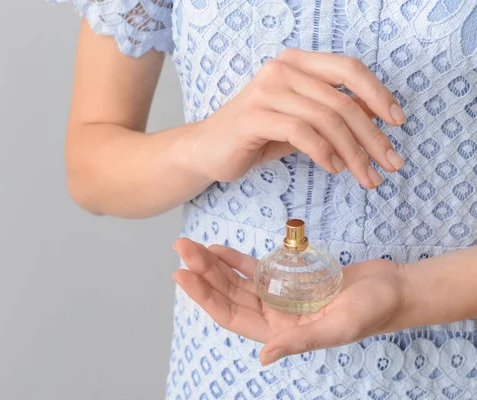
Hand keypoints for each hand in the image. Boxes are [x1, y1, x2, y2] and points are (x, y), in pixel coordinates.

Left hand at [172, 238, 412, 365]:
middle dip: (204, 273)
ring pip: (238, 281)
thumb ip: (299, 341)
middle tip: (181, 249)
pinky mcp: (290, 280)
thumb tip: (264, 358)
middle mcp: (276, 318)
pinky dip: (236, 260)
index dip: (205, 297)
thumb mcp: (338, 327)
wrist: (395, 288)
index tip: (182, 275)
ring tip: (192, 246)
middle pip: (229, 295)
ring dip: (215, 265)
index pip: (232, 315)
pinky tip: (218, 249)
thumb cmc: (373, 310)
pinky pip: (256, 270)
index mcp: (282, 334)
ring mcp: (281, 299)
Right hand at [177, 49, 406, 188]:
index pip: (348, 69)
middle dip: (372, 136)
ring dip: (353, 153)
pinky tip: (335, 169)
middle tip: (390, 164)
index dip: (378, 94)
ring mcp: (266, 91)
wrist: (207, 150)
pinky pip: (301, 132)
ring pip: (326, 119)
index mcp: (296, 63)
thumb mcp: (301, 121)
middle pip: (342, 100)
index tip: (398, 123)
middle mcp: (282, 69)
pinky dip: (324, 153)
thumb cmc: (256, 135)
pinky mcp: (254, 116)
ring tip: (367, 176)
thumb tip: (376, 117)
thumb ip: (333, 114)